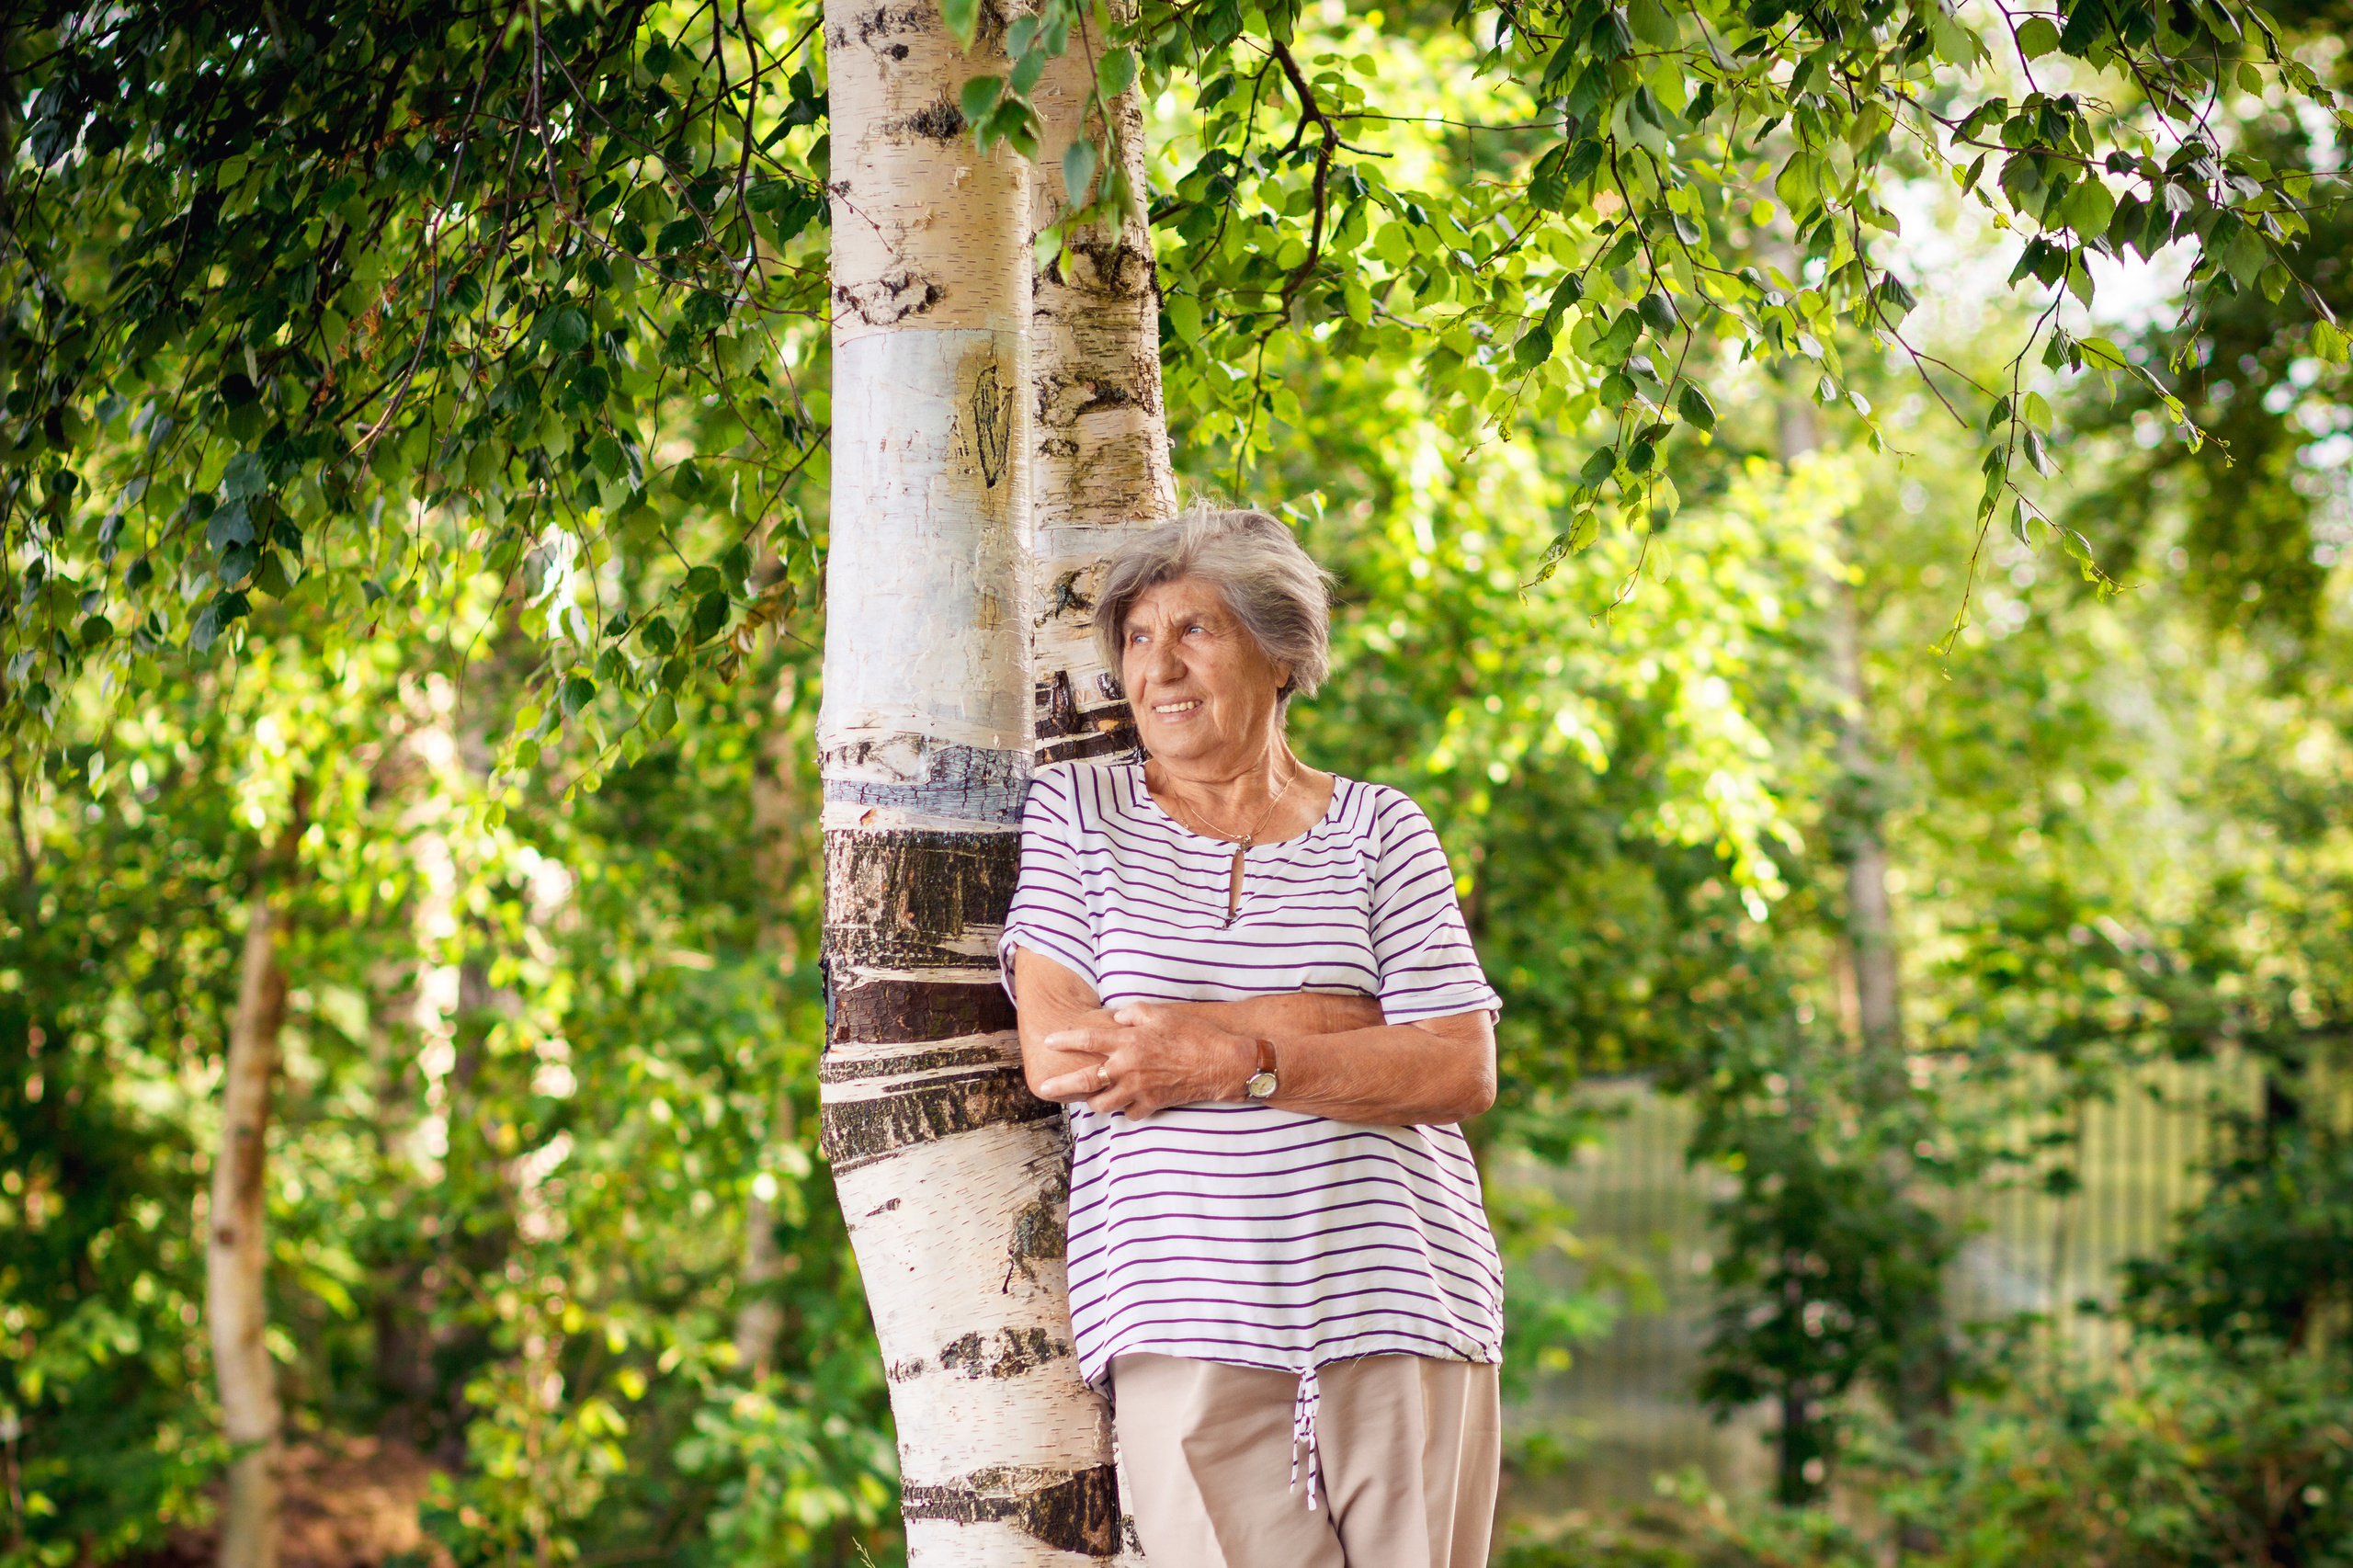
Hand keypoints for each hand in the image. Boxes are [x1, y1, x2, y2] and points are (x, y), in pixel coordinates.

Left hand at [1034, 1003, 1256, 1119]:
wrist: (1221, 1064)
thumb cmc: (1193, 1034)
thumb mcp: (1163, 1013)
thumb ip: (1134, 1013)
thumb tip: (1118, 1019)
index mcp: (1129, 1041)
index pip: (1087, 1039)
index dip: (1065, 1040)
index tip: (1049, 1042)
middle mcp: (1128, 1067)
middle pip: (1084, 1080)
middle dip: (1060, 1086)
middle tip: (1044, 1089)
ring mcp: (1139, 1089)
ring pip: (1103, 1104)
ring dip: (1094, 1101)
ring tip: (1090, 1097)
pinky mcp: (1152, 1105)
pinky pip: (1129, 1113)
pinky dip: (1125, 1110)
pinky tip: (1126, 1103)